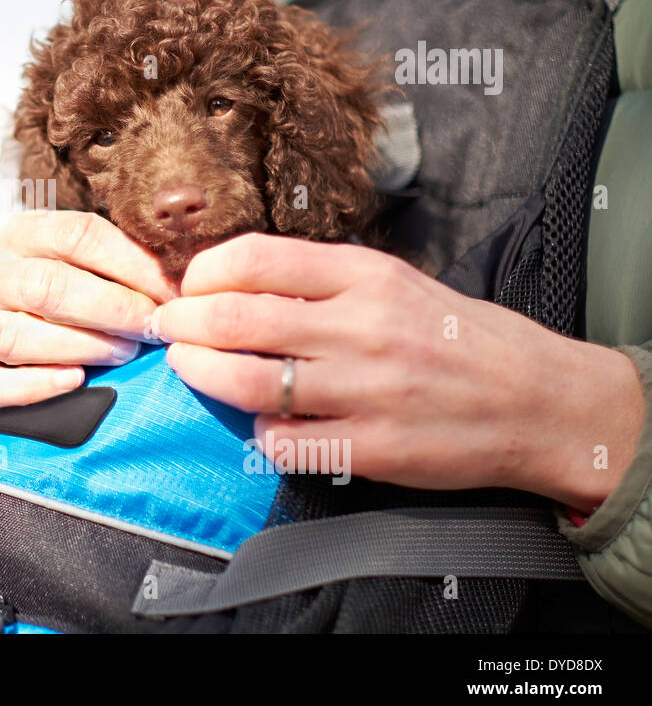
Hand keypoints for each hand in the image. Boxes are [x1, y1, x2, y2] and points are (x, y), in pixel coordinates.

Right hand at [0, 210, 177, 421]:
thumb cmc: (44, 309)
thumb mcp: (70, 270)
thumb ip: (112, 267)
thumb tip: (181, 277)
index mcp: (15, 234)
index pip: (77, 234)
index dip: (132, 263)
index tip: (173, 292)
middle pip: (48, 285)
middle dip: (112, 308)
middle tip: (153, 329)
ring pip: (20, 335)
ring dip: (83, 346)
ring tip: (126, 355)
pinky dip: (36, 386)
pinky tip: (74, 382)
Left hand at [153, 233, 645, 511]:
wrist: (538, 400)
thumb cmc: (456, 337)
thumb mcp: (394, 281)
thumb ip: (319, 277)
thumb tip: (232, 280)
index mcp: (365, 275)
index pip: (253, 258)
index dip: (201, 273)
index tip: (187, 286)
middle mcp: (361, 327)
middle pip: (234, 319)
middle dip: (182, 324)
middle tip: (167, 329)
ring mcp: (365, 391)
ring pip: (247, 382)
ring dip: (201, 374)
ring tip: (188, 367)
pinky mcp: (371, 447)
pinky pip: (283, 441)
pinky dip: (259, 432)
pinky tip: (262, 422)